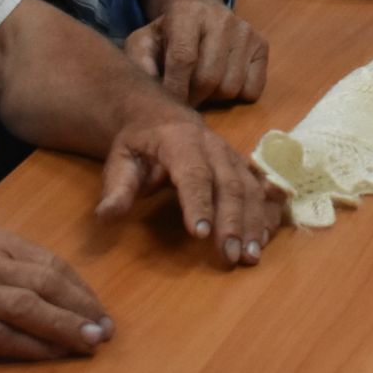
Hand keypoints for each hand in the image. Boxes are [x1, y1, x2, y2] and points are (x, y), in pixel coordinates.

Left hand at [94, 110, 282, 269]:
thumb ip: (116, 188)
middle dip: (232, 221)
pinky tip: (264, 238)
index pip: (193, 173)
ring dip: (253, 222)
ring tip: (251, 255)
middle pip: (229, 184)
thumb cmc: (139, 143)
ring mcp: (231, 155)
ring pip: (250, 187)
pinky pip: (260, 188)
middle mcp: (213, 146)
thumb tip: (107, 216)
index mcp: (180, 141)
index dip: (198, 203)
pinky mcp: (242, 166)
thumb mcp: (120, 160)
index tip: (200, 235)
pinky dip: (265, 213)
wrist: (162, 115)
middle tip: (230, 256)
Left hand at [129, 0, 269, 104]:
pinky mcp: (262, 45)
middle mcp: (221, 18)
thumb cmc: (167, 34)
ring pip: (231, 87)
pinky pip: (253, 88)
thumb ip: (140, 66)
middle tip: (184, 99)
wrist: (198, 8)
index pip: (183, 58)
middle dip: (193, 98)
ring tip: (201, 88)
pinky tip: (222, 82)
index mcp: (186, 13)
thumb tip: (155, 94)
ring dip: (213, 98)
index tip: (169, 104)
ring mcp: (245, 31)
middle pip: (208, 78)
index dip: (174, 88)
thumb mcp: (143, 43)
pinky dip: (237, 95)